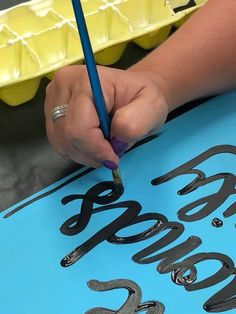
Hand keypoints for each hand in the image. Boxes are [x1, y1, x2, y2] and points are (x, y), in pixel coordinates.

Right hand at [44, 65, 167, 168]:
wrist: (133, 90)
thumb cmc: (142, 97)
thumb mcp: (153, 107)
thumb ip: (136, 123)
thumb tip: (114, 140)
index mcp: (86, 81)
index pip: (79, 127)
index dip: (96, 149)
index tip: (114, 156)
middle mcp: (62, 86)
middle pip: (66, 137)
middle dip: (91, 153)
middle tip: (111, 152)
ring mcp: (53, 99)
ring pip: (60, 142)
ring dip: (84, 154)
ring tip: (104, 146)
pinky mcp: (51, 112)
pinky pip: (59, 143)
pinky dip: (77, 151)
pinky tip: (92, 144)